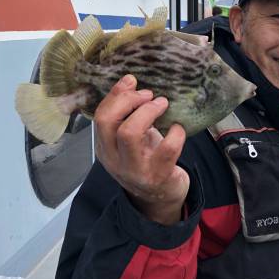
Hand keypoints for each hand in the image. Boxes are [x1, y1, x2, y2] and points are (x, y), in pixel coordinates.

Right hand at [94, 75, 188, 224]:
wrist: (160, 197)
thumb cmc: (147, 159)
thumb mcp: (132, 139)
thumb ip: (127, 116)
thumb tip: (130, 81)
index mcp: (105, 148)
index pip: (100, 116)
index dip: (116, 95)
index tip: (132, 81)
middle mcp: (115, 159)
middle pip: (108, 122)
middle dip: (129, 101)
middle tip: (149, 95)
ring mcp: (135, 169)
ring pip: (129, 134)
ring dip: (148, 112)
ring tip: (162, 104)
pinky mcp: (158, 176)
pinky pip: (166, 148)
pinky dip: (175, 132)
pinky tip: (178, 128)